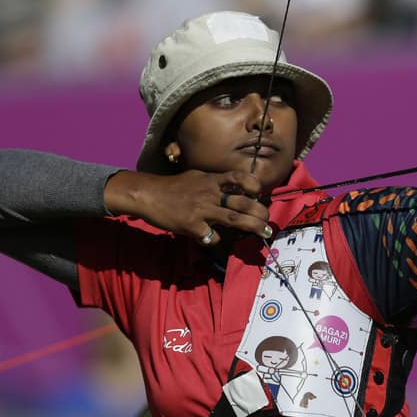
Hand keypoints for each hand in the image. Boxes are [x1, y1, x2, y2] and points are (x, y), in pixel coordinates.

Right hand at [104, 169, 271, 245]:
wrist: (147, 194)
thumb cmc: (172, 187)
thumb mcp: (196, 177)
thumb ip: (214, 183)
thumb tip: (233, 190)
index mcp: (211, 180)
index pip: (238, 177)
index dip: (253, 184)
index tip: (260, 193)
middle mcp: (210, 193)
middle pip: (243, 202)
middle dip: (260, 212)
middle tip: (268, 220)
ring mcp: (202, 210)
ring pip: (234, 219)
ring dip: (253, 227)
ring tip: (264, 233)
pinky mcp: (192, 225)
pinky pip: (211, 236)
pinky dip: (215, 239)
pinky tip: (210, 238)